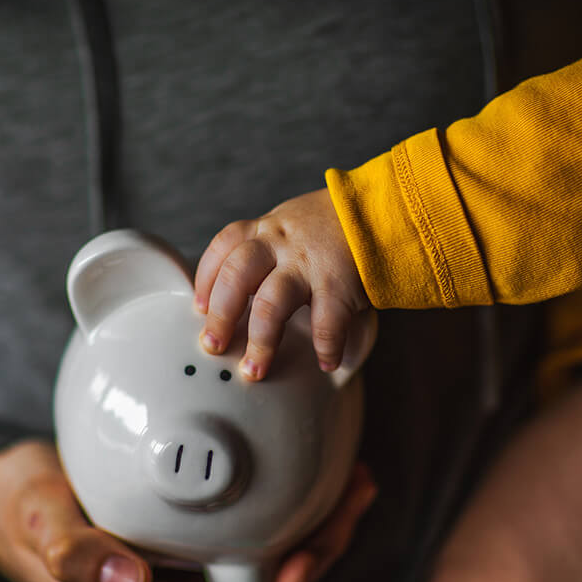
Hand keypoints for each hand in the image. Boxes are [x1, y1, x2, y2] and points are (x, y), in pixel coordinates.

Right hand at [0, 439, 376, 581]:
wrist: (18, 504)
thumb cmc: (25, 513)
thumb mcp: (38, 520)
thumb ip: (72, 552)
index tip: (307, 561)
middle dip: (316, 560)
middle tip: (349, 500)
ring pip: (267, 581)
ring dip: (315, 537)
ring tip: (349, 486)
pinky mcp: (191, 558)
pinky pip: (252, 551)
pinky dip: (289, 521)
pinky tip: (314, 486)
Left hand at [195, 188, 368, 380]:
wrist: (382, 212)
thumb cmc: (331, 229)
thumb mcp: (290, 227)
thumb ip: (265, 251)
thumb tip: (235, 299)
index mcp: (266, 229)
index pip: (224, 247)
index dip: (206, 279)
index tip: (198, 309)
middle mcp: (281, 244)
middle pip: (237, 275)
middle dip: (221, 315)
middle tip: (213, 346)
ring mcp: (309, 264)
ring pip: (272, 302)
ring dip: (261, 341)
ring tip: (254, 370)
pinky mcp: (340, 283)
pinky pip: (326, 321)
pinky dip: (326, 346)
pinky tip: (326, 362)